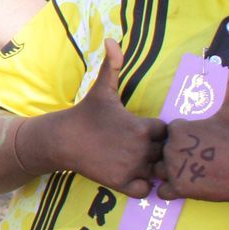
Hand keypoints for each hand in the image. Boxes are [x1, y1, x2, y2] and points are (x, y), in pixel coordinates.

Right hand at [24, 40, 164, 197]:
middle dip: (157, 151)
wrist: (62, 139)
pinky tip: (131, 175)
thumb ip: (113, 65)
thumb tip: (112, 39)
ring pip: (156, 172)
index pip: (167, 132)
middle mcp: (140, 149)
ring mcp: (131, 168)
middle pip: (164, 153)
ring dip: (151, 169)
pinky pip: (144, 190)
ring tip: (138, 161)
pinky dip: (142, 186)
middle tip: (140, 146)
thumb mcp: (102, 89)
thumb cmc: (86, 113)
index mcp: (142, 127)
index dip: (157, 131)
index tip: (144, 130)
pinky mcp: (121, 183)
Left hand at [155, 58, 228, 205]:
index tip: (201, 143)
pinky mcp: (179, 189)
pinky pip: (161, 191)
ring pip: (158, 171)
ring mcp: (174, 169)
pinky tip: (188, 185)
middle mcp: (172, 147)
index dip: (184, 139)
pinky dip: (171, 191)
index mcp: (179, 127)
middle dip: (176, 156)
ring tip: (193, 172)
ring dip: (170, 174)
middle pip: (162, 152)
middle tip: (199, 159)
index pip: (168, 133)